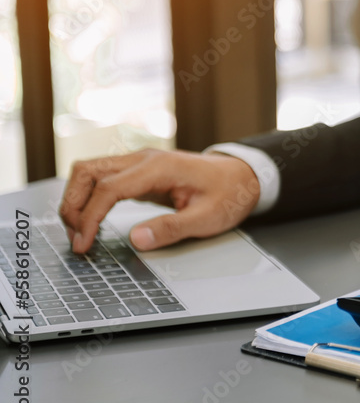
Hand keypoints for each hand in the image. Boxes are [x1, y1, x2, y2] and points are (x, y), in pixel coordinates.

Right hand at [59, 149, 260, 252]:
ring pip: (91, 172)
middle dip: (73, 205)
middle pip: (88, 172)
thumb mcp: (208, 218)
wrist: (243, 177)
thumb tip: (137, 239)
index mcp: (160, 167)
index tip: (84, 243)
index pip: (109, 188)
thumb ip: (173, 228)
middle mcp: (144, 159)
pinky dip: (90, 197)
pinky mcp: (140, 172)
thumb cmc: (229, 194)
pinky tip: (91, 220)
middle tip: (76, 239)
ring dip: (77, 199)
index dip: (90, 217)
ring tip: (78, 232)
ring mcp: (140, 163)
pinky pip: (103, 178)